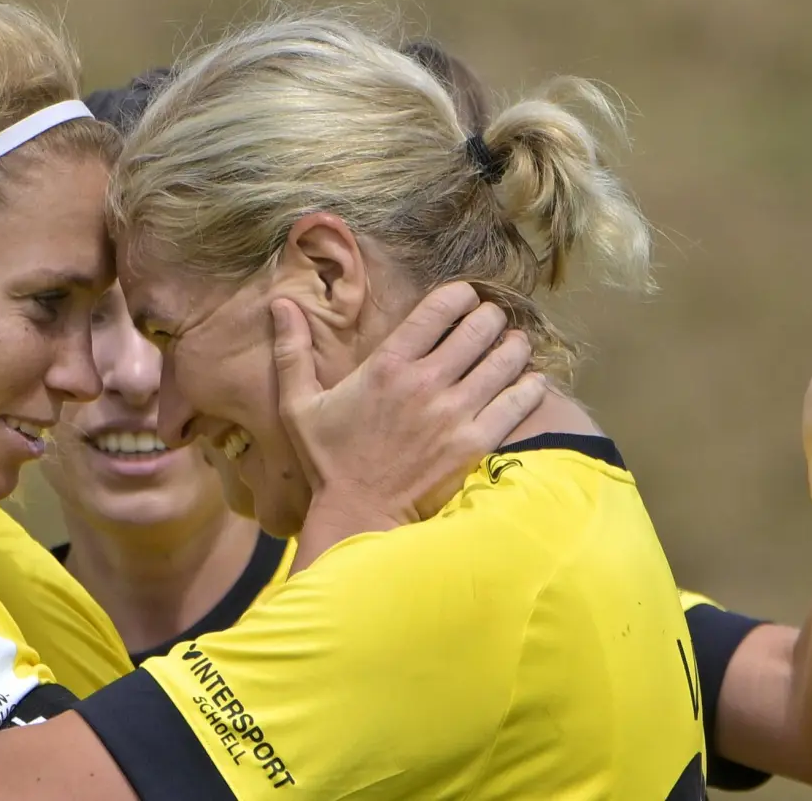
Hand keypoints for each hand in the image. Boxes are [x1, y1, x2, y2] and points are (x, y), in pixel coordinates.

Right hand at [273, 282, 546, 542]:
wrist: (358, 516)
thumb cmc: (328, 461)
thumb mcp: (300, 404)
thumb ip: (292, 350)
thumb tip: (280, 303)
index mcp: (387, 365)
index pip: (440, 308)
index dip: (461, 295)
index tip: (466, 297)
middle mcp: (425, 383)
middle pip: (480, 327)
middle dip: (491, 317)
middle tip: (492, 321)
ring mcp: (454, 414)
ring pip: (505, 359)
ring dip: (514, 345)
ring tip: (513, 345)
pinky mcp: (476, 444)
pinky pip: (519, 401)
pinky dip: (531, 384)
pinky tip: (530, 380)